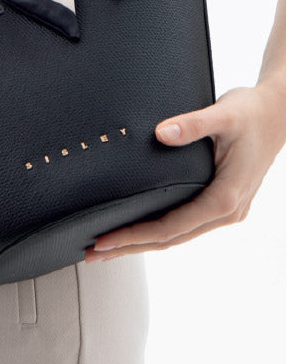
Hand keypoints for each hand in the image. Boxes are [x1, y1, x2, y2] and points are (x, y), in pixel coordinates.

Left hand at [84, 81, 284, 262]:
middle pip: (171, 239)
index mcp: (226, 196)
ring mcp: (227, 209)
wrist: (278, 111)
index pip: (171, 226)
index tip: (105, 239)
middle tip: (93, 252)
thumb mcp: (223, 113)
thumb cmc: (252, 112)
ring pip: (178, 235)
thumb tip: (161, 133)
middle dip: (131, 246)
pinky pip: (186, 223)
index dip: (135, 235)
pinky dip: (160, 229)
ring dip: (143, 242)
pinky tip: (139, 227)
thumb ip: (192, 123)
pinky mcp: (222, 201)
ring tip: (108, 246)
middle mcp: (228, 210)